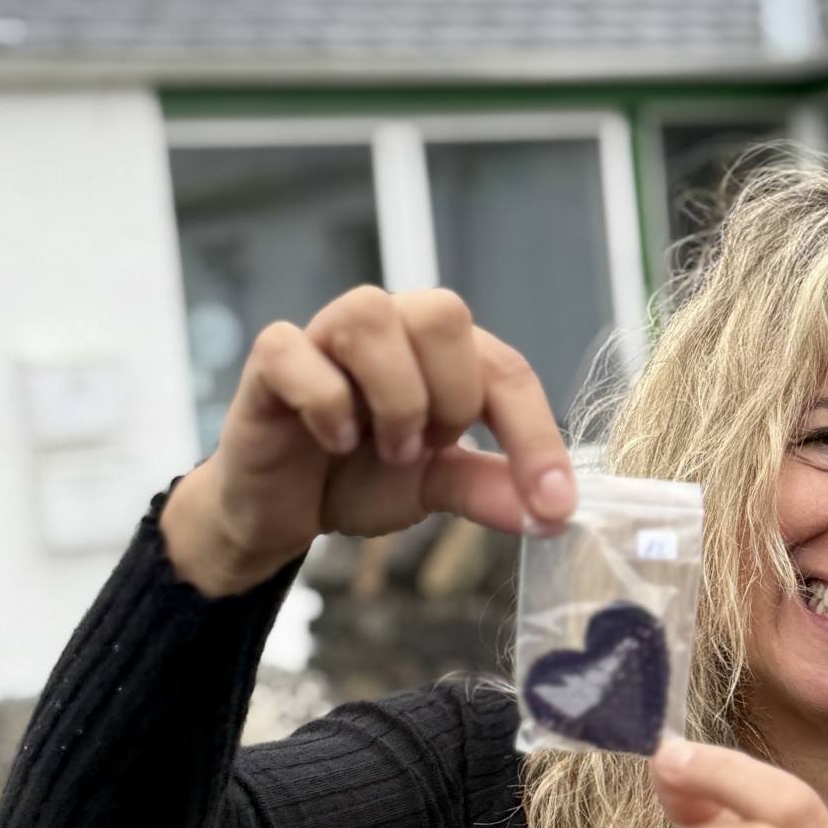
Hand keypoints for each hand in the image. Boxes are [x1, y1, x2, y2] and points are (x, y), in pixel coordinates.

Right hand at [163, 287, 574, 592]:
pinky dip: (325, 403)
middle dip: (450, 398)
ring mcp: (324, 334)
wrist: (283, 511)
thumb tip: (556, 515)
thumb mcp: (437, 487)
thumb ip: (493, 490)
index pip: (506, 369)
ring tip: (385, 448)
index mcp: (441, 350)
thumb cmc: (360, 476)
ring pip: (371, 314)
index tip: (552, 505)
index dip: (535, 437)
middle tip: (427, 449)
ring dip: (393, 396)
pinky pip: (295, 351)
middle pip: (445, 313)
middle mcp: (389, 326)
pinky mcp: (270, 359)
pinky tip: (333, 442)